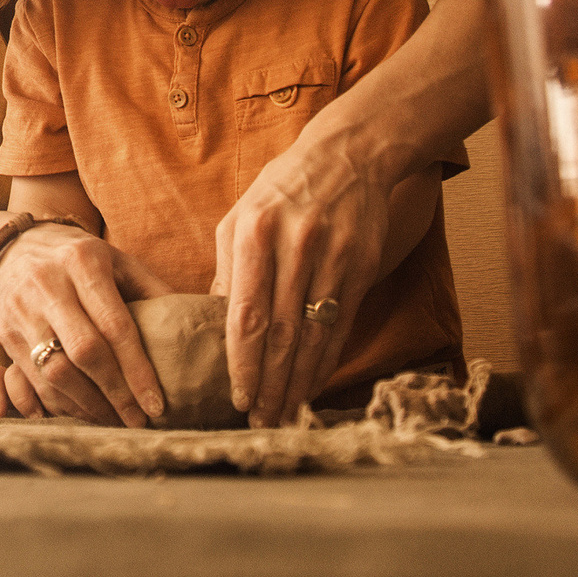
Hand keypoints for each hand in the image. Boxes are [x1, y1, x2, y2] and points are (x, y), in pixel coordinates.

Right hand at [0, 224, 172, 426]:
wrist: (14, 248)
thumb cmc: (79, 258)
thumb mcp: (117, 260)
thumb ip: (152, 290)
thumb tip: (193, 324)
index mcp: (82, 262)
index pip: (114, 324)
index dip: (137, 368)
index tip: (156, 403)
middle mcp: (47, 284)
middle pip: (83, 351)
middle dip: (115, 393)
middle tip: (139, 420)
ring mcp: (21, 311)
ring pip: (55, 372)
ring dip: (89, 405)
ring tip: (115, 421)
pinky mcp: (5, 334)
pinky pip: (34, 380)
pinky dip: (61, 404)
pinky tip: (85, 414)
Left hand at [211, 133, 393, 426]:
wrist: (348, 156)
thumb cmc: (282, 190)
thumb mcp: (240, 216)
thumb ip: (228, 268)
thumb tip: (215, 324)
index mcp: (255, 232)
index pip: (246, 312)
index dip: (242, 361)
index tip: (237, 396)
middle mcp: (295, 246)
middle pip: (281, 332)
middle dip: (270, 383)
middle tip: (260, 420)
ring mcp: (333, 257)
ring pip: (314, 335)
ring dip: (299, 382)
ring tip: (285, 414)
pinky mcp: (362, 266)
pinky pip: (342, 325)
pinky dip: (327, 361)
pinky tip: (314, 385)